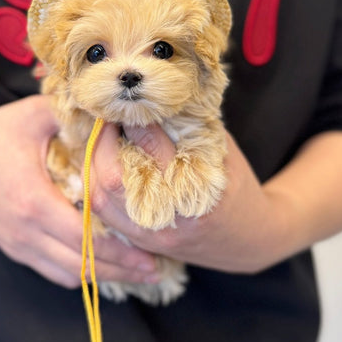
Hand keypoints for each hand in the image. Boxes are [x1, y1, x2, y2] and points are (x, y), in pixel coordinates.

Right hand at [0, 96, 158, 288]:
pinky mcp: (15, 249)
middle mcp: (26, 231)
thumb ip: (76, 115)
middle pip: (83, 265)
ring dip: (104, 276)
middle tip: (155, 269)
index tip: (151, 254)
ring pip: (70, 275)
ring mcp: (19, 244)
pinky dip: (81, 272)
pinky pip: (54, 272)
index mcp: (34, 200)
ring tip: (137, 271)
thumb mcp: (35, 115)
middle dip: (122, 270)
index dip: (121, 251)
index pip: (86, 238)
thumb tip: (118, 115)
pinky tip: (104, 266)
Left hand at [89, 122, 281, 273]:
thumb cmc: (238, 186)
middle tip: (106, 118)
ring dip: (92, 163)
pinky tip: (100, 164)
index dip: (132, 121)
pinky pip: (102, 213)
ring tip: (100, 137)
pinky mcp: (140, 242)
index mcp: (197, 189)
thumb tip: (150, 99)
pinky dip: (95, 185)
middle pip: (111, 178)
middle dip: (101, 141)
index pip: (151, 148)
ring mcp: (151, 235)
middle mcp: (169, 218)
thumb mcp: (222, 149)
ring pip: (98, 199)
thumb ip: (187, 128)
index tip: (126, 103)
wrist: (249, 239)